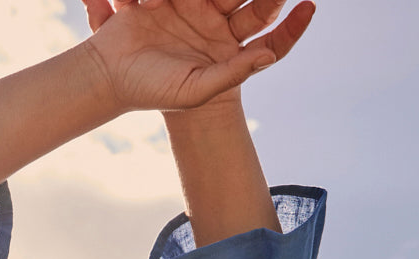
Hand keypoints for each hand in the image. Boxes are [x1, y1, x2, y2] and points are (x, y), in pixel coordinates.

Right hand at [81, 0, 314, 113]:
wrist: (109, 76)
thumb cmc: (154, 90)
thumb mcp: (196, 89)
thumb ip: (232, 73)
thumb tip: (269, 57)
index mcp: (228, 46)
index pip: (269, 33)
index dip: (292, 26)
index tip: (309, 8)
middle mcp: (217, 18)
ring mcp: (195, 1)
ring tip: (190, 1)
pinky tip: (153, 5)